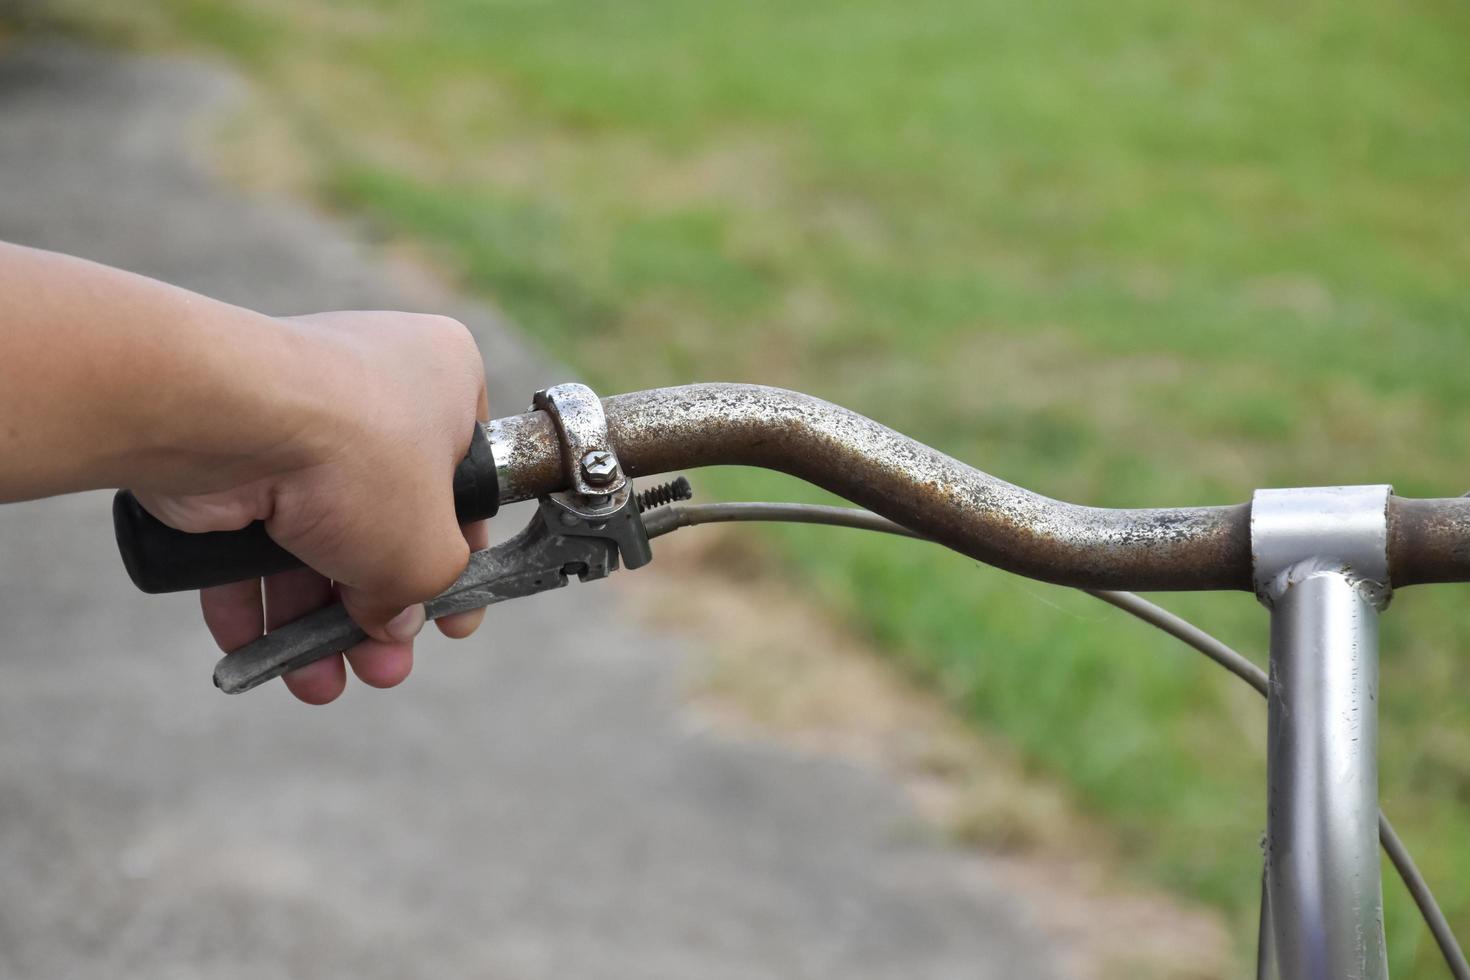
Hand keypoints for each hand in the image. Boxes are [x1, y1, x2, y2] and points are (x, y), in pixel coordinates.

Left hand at [133, 311, 489, 702]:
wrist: (228, 418)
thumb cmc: (358, 456)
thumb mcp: (430, 548)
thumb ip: (427, 588)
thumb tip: (395, 620)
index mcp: (447, 380)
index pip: (465, 481)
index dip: (460, 558)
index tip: (451, 617)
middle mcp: (373, 385)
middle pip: (384, 519)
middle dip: (376, 610)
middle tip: (382, 667)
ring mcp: (296, 415)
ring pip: (313, 535)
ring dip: (313, 620)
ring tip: (319, 682)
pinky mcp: (230, 449)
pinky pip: (251, 533)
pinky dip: (253, 595)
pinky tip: (258, 654)